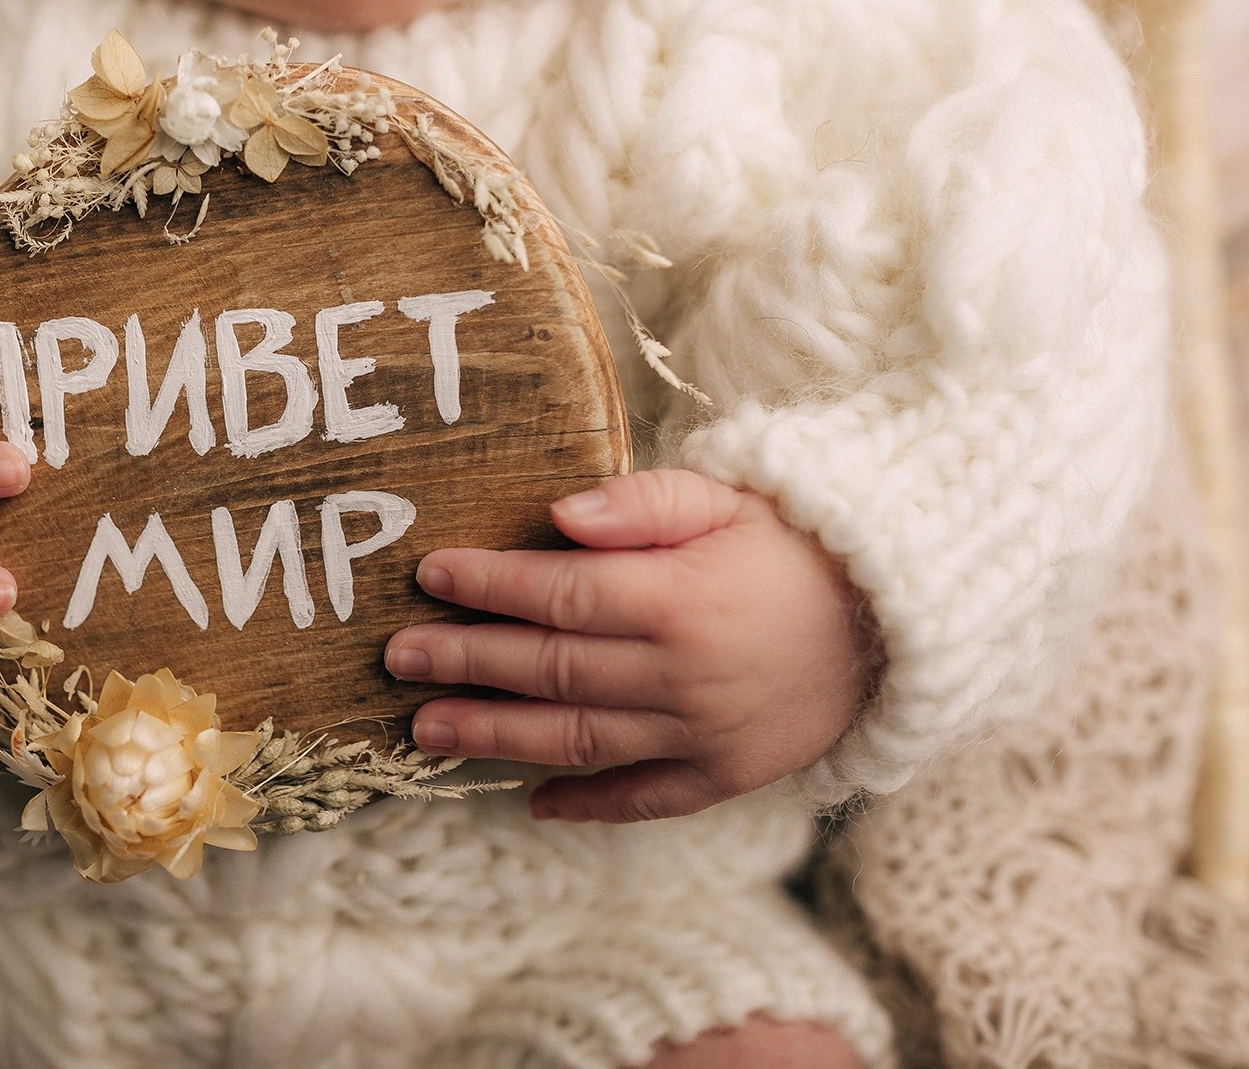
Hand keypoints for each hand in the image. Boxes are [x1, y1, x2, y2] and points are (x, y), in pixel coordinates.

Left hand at [386, 468, 877, 822]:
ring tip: (426, 731)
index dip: (487, 584)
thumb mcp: (730, 497)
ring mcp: (701, 734)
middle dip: (466, 661)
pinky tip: (529, 800)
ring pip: (575, 739)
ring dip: (494, 736)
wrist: (903, 618)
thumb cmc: (801, 543)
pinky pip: (643, 799)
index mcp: (675, 598)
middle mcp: (679, 674)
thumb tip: (558, 515)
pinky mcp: (727, 774)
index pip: (556, 593)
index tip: (430, 576)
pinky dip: (585, 804)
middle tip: (398, 659)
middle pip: (549, 669)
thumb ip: (643, 504)